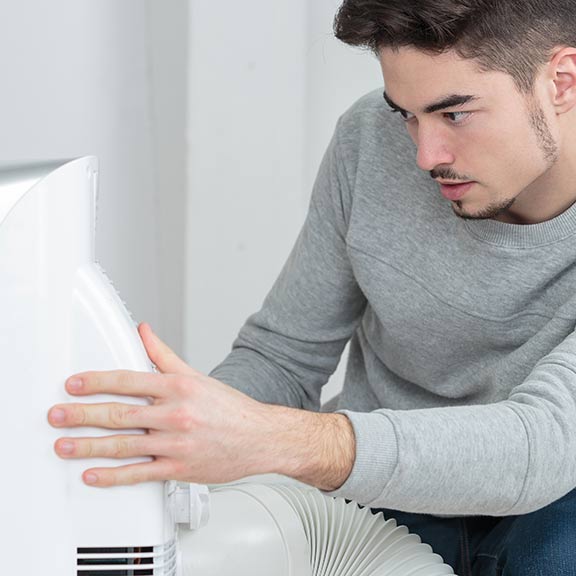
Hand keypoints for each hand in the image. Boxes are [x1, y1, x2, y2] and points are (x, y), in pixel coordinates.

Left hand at [48, 323, 355, 489]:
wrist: (261, 438)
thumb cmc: (231, 409)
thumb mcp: (197, 376)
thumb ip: (164, 355)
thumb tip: (143, 332)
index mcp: (179, 388)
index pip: (128, 380)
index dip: (96, 382)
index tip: (74, 385)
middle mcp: (176, 414)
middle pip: (119, 413)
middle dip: (82, 415)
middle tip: (56, 415)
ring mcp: (176, 443)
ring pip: (124, 445)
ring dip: (88, 447)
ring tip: (63, 445)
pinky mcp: (179, 469)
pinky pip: (140, 474)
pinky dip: (113, 477)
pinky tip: (93, 476)